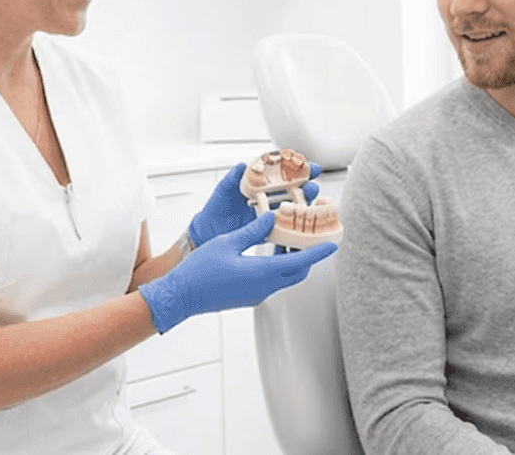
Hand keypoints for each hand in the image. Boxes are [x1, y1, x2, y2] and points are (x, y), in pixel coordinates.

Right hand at [139, 212, 337, 332]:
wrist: (182, 296)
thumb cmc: (200, 270)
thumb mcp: (228, 243)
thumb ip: (253, 231)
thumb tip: (271, 218)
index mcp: (261, 273)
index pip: (299, 263)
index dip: (318, 253)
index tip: (333, 244)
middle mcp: (263, 287)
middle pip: (296, 272)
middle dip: (308, 255)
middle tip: (313, 236)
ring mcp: (256, 294)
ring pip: (284, 276)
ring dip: (292, 259)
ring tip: (291, 237)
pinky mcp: (249, 295)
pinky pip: (272, 280)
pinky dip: (278, 265)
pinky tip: (271, 249)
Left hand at [188, 161, 322, 246]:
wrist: (209, 232)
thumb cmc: (217, 208)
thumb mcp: (223, 191)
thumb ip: (231, 178)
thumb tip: (241, 165)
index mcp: (262, 185)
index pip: (285, 174)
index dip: (300, 169)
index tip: (311, 167)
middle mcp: (270, 199)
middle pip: (295, 192)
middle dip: (308, 189)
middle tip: (313, 188)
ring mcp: (271, 216)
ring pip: (294, 211)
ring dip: (305, 209)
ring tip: (311, 209)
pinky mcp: (268, 232)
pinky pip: (284, 232)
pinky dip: (294, 232)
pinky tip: (301, 232)